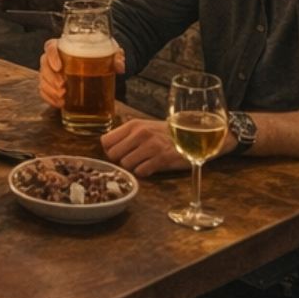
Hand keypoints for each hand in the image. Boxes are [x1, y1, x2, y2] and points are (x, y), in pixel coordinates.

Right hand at [37, 36, 124, 108]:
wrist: (98, 63)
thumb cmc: (100, 53)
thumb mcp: (110, 51)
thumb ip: (116, 56)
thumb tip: (120, 66)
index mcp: (63, 45)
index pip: (50, 47)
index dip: (52, 57)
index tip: (59, 68)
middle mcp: (54, 57)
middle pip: (44, 65)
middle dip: (51, 78)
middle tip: (63, 88)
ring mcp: (51, 72)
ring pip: (42, 79)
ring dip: (50, 90)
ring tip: (63, 97)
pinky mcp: (51, 84)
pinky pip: (44, 91)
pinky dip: (49, 98)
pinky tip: (60, 104)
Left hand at [101, 117, 233, 176]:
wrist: (192, 134)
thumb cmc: (165, 133)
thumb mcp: (144, 127)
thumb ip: (126, 135)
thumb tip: (107, 148)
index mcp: (133, 125)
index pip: (105, 141)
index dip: (110, 149)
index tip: (119, 152)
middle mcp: (140, 133)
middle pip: (112, 155)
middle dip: (120, 160)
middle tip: (132, 159)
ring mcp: (151, 146)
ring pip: (126, 165)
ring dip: (133, 167)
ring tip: (143, 162)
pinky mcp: (162, 159)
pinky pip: (141, 172)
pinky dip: (144, 172)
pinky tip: (152, 167)